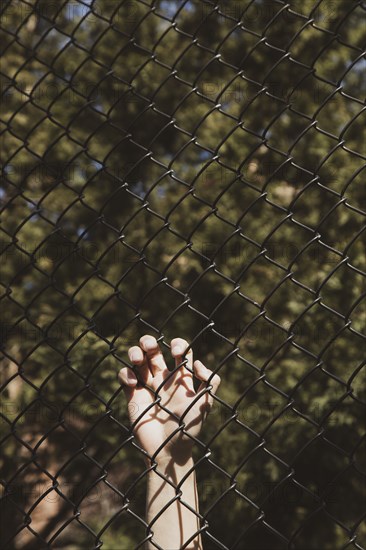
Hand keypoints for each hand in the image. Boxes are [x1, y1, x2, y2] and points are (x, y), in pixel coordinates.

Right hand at [118, 335, 220, 463]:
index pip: (180, 350)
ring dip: (135, 352)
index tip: (175, 352)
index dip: (178, 344)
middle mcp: (163, 378)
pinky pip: (125, 376)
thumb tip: (198, 364)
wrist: (169, 452)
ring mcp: (147, 386)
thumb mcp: (206, 405)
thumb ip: (210, 383)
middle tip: (150, 347)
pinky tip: (133, 383)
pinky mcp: (132, 396)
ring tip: (137, 359)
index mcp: (181, 378)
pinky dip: (126, 374)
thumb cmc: (189, 430)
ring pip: (137, 358)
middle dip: (149, 341)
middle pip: (154, 349)